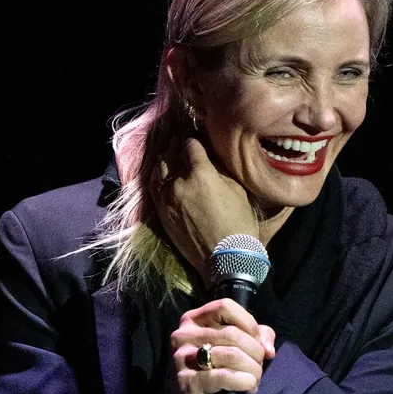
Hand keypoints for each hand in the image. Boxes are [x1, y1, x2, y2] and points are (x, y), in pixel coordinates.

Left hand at [150, 136, 258, 283]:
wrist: (225, 258)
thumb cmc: (238, 223)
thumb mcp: (236, 189)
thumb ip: (218, 169)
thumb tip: (208, 155)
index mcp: (200, 173)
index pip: (190, 144)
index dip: (193, 137)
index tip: (195, 135)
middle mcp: (179, 182)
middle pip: (171, 154)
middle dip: (176, 145)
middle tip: (180, 141)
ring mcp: (166, 198)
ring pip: (159, 169)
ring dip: (164, 159)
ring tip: (169, 154)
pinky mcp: (161, 212)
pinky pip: (154, 188)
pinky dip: (157, 177)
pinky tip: (162, 173)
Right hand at [170, 298, 275, 393]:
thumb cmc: (217, 368)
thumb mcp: (238, 345)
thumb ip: (257, 336)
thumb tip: (268, 349)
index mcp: (193, 319)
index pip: (225, 306)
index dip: (248, 323)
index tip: (257, 340)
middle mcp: (184, 334)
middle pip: (232, 333)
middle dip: (255, 351)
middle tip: (259, 364)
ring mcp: (182, 358)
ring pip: (231, 354)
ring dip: (252, 369)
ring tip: (255, 378)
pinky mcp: (187, 382)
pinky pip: (224, 376)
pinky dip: (244, 381)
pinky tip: (249, 386)